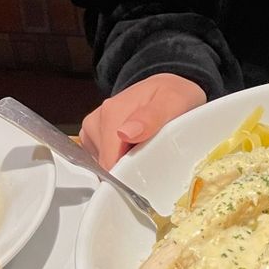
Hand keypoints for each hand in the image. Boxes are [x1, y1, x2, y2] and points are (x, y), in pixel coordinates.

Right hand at [80, 73, 206, 170]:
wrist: (170, 88)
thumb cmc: (174, 95)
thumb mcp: (174, 100)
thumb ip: (151, 116)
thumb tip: (124, 134)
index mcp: (112, 112)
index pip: (110, 162)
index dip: (128, 177)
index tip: (147, 180)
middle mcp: (97, 120)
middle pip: (106, 165)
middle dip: (128, 171)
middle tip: (155, 161)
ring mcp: (94, 129)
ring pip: (105, 164)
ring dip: (125, 165)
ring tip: (148, 151)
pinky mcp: (94, 136)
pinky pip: (104, 159)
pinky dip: (120, 161)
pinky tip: (136, 150)